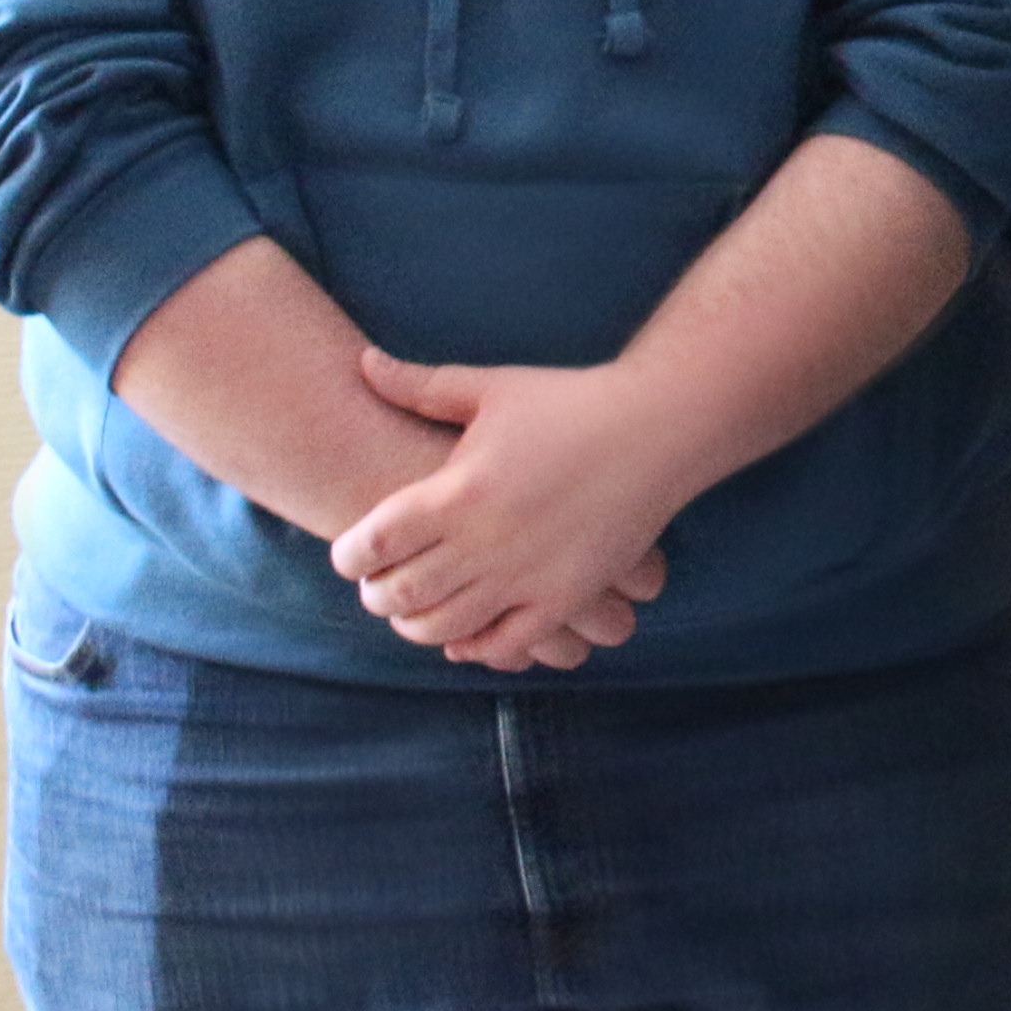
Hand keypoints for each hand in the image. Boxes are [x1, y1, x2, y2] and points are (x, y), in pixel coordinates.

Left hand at [331, 353, 678, 673]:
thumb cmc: (573, 402)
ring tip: (416, 611)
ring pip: (444, 627)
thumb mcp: (492, 389)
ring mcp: (527, 574)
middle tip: (378, 586)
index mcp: (458, 490)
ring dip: (416, 626)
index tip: (351, 554)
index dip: (349, 556)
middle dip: (377, 595)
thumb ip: (421, 385)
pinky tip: (466, 636)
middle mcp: (486, 540)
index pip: (372, 543)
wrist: (661, 427)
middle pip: (399, 593)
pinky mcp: (567, 595)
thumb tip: (361, 362)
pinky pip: (506, 642)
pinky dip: (475, 648)